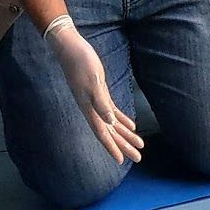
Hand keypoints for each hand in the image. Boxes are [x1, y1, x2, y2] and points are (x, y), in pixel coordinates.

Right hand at [46, 17, 143, 163]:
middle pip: (110, 133)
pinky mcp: (100, 93)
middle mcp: (93, 109)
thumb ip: (101, 103)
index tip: (121, 161)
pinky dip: (122, 120)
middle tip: (138, 158)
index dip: (112, 148)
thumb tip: (109, 123)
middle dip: (124, 145)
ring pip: (113, 124)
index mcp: (89, 109)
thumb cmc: (81, 62)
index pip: (103, 133)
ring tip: (139, 145)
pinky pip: (112, 111)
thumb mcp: (94, 82)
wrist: (70, 48)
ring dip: (125, 135)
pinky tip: (131, 126)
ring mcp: (96, 101)